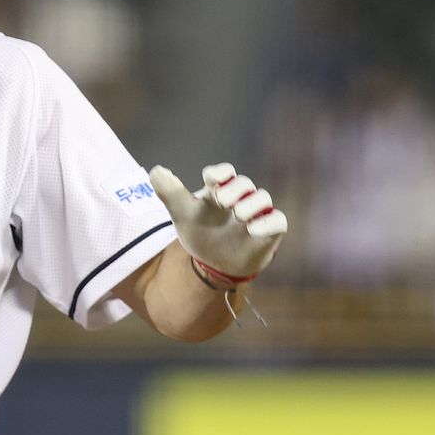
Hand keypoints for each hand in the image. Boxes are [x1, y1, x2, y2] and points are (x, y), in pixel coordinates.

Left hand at [149, 162, 287, 285]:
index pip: (224, 172)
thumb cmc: (201, 232)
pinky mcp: (269, 231)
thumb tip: (156, 171)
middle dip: (234, 188)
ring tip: (238, 214)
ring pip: (263, 198)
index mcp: (218, 190)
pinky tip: (253, 230)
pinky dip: (268, 223)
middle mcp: (240, 198)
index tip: (211, 179)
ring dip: (252, 203)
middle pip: (244, 183)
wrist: (214, 264)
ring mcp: (256, 214)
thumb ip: (169, 193)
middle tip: (222, 200)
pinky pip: (278, 221)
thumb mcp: (182, 214)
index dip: (220, 172)